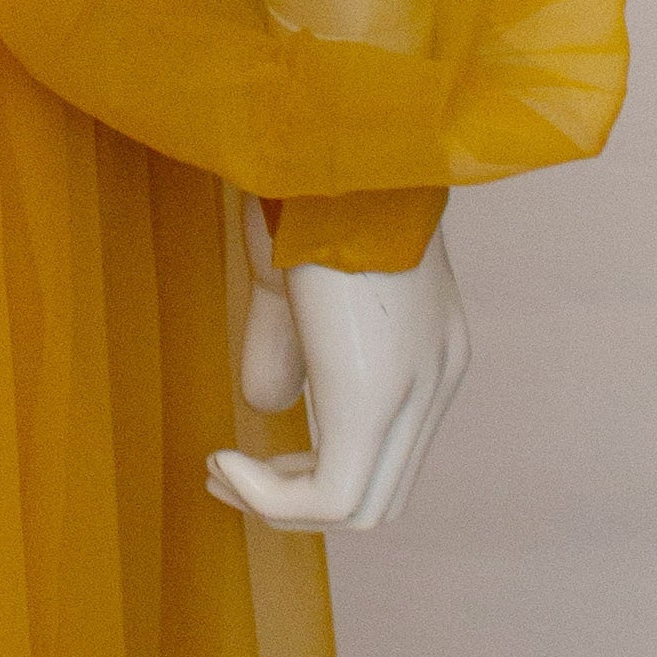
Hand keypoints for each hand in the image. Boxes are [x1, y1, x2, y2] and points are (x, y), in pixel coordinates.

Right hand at [208, 215, 468, 531]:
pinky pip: (332, 497)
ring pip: (362, 508)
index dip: (316, 470)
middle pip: (382, 496)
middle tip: (227, 475)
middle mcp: (435, 379)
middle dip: (298, 501)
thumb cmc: (309, 190)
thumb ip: (287, 346)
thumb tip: (266, 405)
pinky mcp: (374, 402)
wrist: (329, 149)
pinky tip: (224, 462)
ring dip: (280, 505)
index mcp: (429, 347)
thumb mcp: (294, 282)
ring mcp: (414, 394)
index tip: (250, 453)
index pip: (389, 452)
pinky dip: (271, 496)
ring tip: (221, 473)